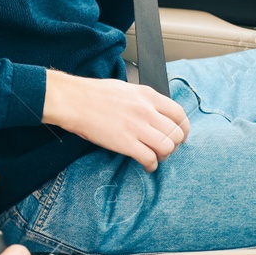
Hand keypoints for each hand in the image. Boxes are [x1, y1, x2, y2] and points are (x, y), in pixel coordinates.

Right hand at [41, 70, 188, 171]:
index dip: (183, 129)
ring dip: (163, 156)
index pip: (179, 114)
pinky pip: (149, 158)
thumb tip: (154, 114)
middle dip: (174, 145)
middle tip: (165, 149)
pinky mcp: (126, 142)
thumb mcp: (126, 89)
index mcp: (148, 95)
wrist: (73, 100)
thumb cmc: (93, 94)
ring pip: (167, 147)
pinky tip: (145, 165)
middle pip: (176, 133)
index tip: (180, 136)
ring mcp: (137, 127)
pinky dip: (151, 165)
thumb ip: (144, 101)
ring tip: (154, 157)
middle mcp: (147, 110)